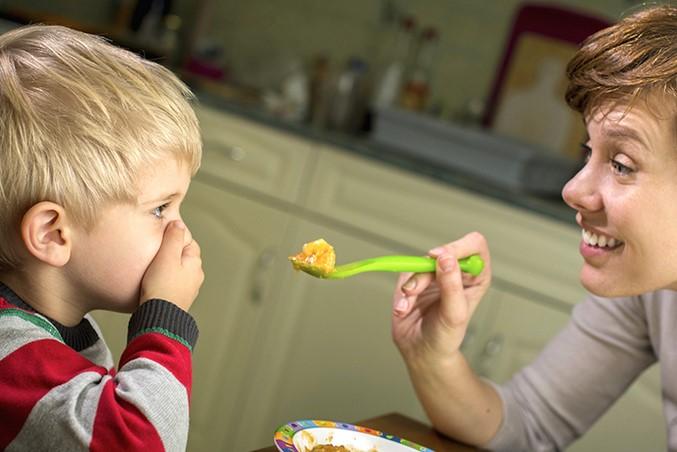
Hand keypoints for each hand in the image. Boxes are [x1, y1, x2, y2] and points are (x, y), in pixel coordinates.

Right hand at [140, 220, 203, 311]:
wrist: (158, 318)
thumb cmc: (162, 287)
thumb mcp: (166, 256)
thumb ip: (173, 238)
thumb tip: (178, 223)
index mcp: (195, 264)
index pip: (189, 243)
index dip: (176, 238)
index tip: (162, 237)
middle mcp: (195, 277)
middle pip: (183, 257)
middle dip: (171, 254)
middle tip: (155, 253)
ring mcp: (187, 290)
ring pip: (177, 272)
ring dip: (167, 269)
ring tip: (152, 269)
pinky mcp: (177, 300)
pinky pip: (171, 284)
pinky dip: (164, 281)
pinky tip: (153, 284)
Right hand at [391, 232, 491, 365]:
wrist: (421, 351)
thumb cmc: (445, 337)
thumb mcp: (454, 314)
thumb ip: (452, 285)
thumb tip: (446, 259)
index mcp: (475, 276)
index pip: (474, 245)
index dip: (458, 247)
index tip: (441, 259)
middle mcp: (456, 272)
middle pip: (443, 251)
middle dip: (426, 272)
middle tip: (416, 288)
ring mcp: (434, 275)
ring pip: (419, 263)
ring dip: (411, 285)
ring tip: (408, 305)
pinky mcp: (414, 279)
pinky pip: (404, 274)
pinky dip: (401, 293)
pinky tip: (403, 308)